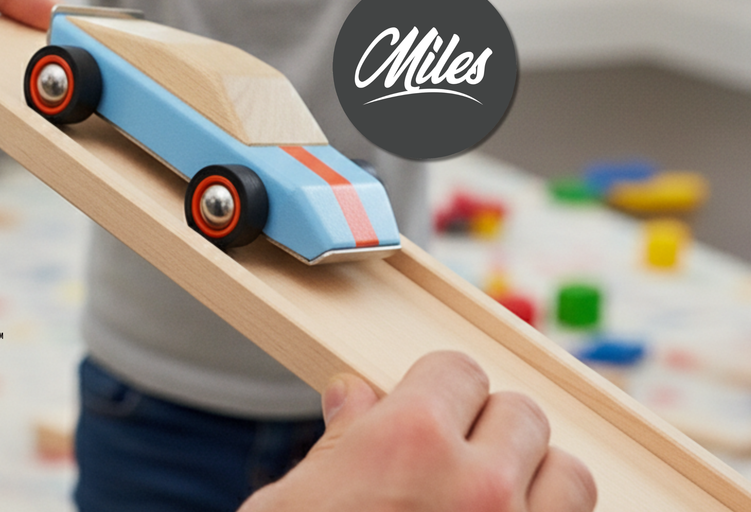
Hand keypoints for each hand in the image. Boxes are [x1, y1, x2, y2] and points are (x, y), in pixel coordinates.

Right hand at [240, 351, 595, 511]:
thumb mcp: (298, 502)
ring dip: (539, 482)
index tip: (433, 407)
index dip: (441, 387)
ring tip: (497, 503)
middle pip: (522, 414)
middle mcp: (478, 485)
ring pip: (570, 477)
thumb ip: (340, 443)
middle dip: (490, 428)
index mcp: (410, 441)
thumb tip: (353, 397)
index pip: (459, 370)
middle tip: (461, 457)